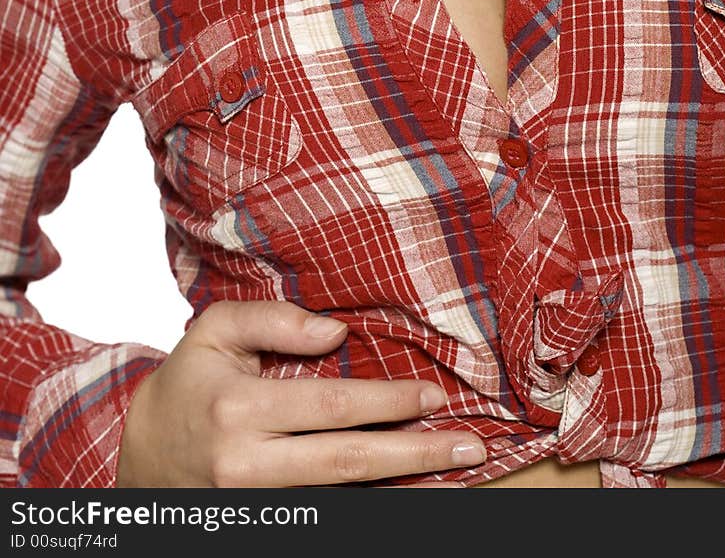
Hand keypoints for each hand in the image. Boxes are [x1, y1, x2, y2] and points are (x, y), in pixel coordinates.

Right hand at [116, 300, 481, 486]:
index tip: (433, 396)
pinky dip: (370, 504)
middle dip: (416, 453)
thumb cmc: (187, 383)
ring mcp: (257, 503)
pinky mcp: (264, 522)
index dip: (387, 402)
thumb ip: (274, 320)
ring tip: (454, 471)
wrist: (137, 454)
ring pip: (343, 497)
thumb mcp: (215, 331)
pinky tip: (409, 491)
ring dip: (404, 486)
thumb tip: (335, 331)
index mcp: (239, 409)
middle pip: (348, 463)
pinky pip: (326, 513)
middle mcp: (248, 464)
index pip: (331, 407)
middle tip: (470, 445)